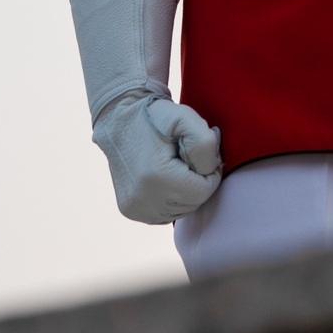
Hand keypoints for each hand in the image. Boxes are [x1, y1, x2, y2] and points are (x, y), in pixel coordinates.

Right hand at [92, 90, 222, 223]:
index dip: (210, 172)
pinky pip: (165, 214)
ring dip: (184, 192)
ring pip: (180, 211)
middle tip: (184, 158)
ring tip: (172, 166)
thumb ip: (206, 145)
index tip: (199, 154)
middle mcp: (143, 199)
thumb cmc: (157, 117)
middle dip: (196, 181)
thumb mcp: (186, 119)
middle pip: (193, 204)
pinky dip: (171, 199)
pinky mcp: (130, 211)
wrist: (119, 120)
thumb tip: (213, 170)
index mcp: (158, 177)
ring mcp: (135, 208)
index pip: (204, 191)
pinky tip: (163, 179)